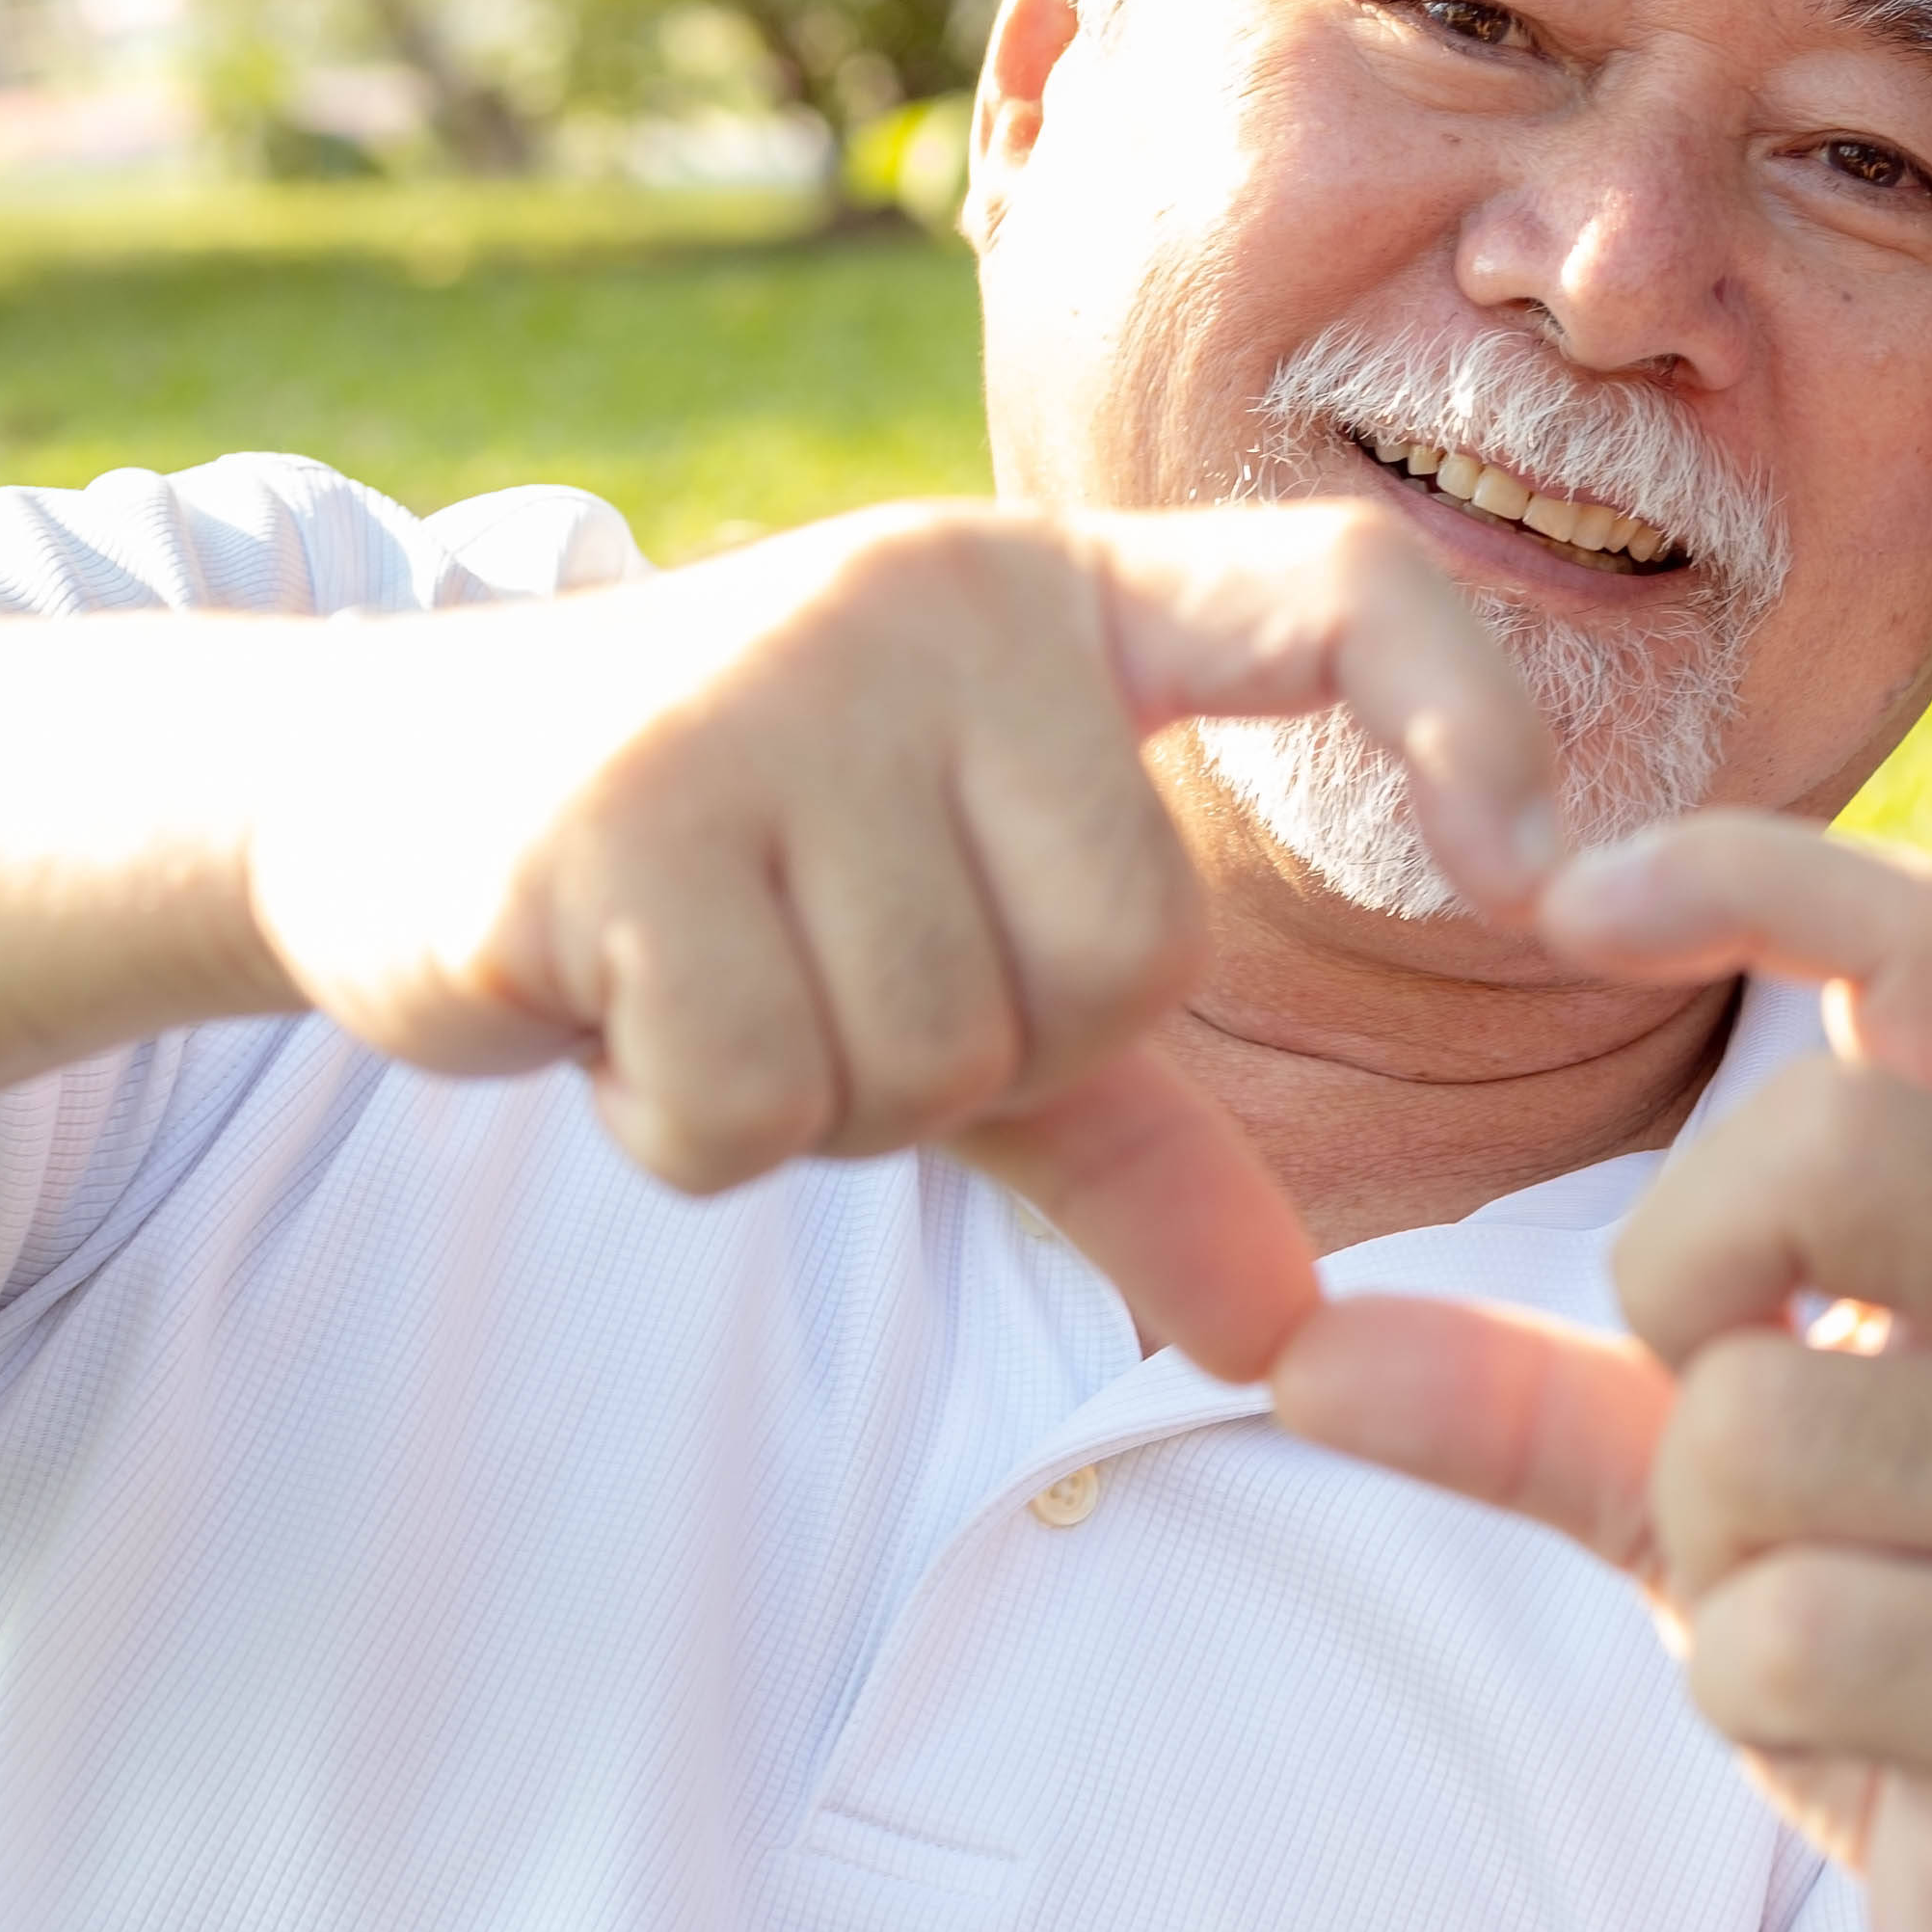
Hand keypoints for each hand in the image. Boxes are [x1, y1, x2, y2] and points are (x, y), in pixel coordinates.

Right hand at [241, 499, 1559, 1374]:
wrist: (383, 787)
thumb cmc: (733, 872)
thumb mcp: (954, 962)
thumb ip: (1137, 1136)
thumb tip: (1290, 1337)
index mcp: (1065, 599)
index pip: (1345, 594)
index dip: (1477, 714)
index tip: (1548, 875)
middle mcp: (940, 599)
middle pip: (1119, 965)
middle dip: (983, 1053)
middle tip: (833, 971)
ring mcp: (770, 691)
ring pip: (930, 1054)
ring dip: (822, 1095)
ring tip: (715, 970)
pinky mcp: (611, 816)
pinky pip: (757, 1102)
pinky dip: (690, 1124)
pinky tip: (614, 1005)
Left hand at [1267, 816, 1931, 1931]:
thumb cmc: (1928, 1625)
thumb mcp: (1730, 1479)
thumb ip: (1533, 1396)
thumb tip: (1294, 1359)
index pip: (1930, 936)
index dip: (1747, 870)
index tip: (1569, 897)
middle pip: (1839, 1143)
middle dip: (1685, 1268)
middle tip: (1707, 1388)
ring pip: (1761, 1426)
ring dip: (1709, 1542)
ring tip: (1808, 1598)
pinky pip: (1785, 1637)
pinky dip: (1751, 1689)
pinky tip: (1850, 1719)